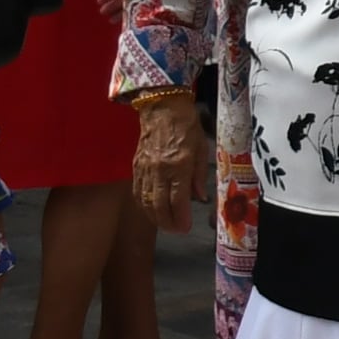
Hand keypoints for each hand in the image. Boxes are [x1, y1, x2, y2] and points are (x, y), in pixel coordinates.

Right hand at [130, 96, 206, 232]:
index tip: (185, 228)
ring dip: (155, 217)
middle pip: (159, 205)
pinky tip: (150, 211)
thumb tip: (200, 198)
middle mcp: (160, 169)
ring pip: (146, 201)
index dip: (181, 217)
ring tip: (165, 225)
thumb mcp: (202, 148)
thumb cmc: (187, 126)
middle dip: (167, 222)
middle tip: (176, 230)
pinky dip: (143, 205)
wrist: (163, 108)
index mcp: (179, 164)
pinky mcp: (136, 166)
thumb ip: (200, 175)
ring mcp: (145, 169)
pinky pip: (138, 192)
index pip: (178, 199)